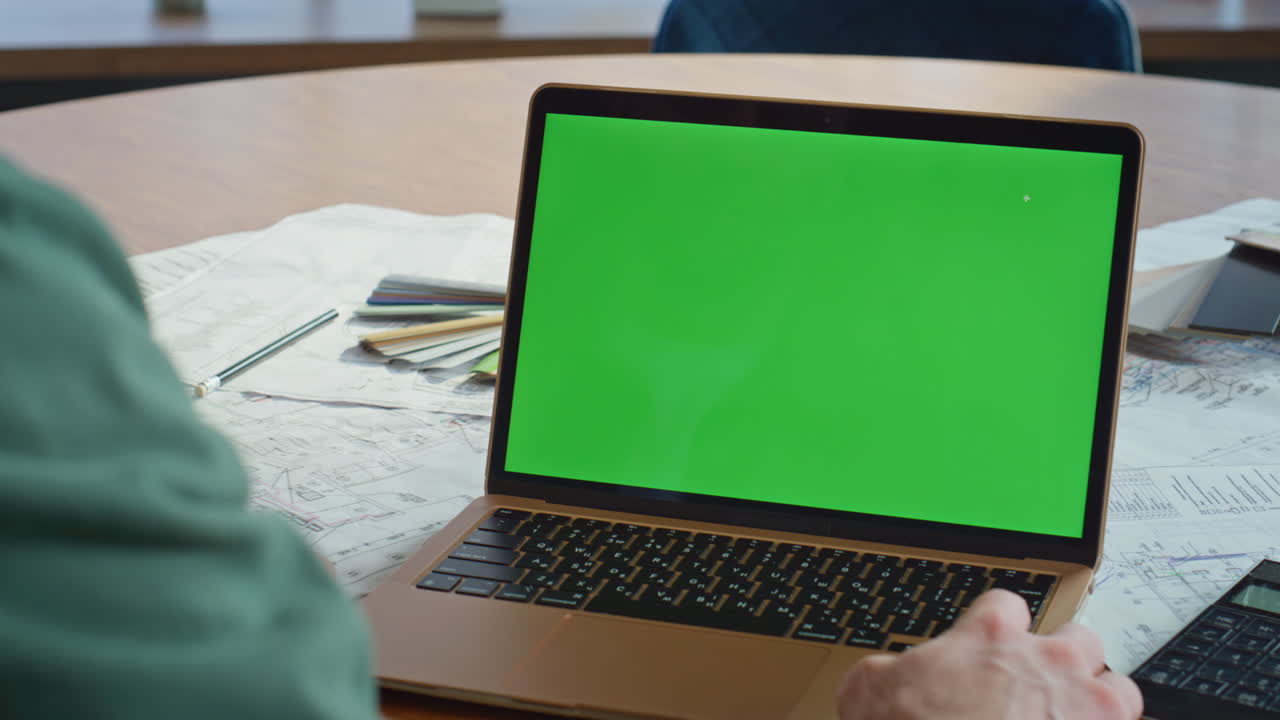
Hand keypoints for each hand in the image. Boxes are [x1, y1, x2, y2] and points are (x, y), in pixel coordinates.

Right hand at [836, 589, 1141, 719]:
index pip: (1007, 605)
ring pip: (1118, 689)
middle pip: (1079, 639)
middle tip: (1041, 690)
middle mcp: (1045, 662)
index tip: (991, 649)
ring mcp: (1084, 707)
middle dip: (1064, 663)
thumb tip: (887, 675)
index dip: (999, 628)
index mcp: (989, 636)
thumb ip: (892, 668)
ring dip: (1099, 704)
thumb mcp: (869, 687)